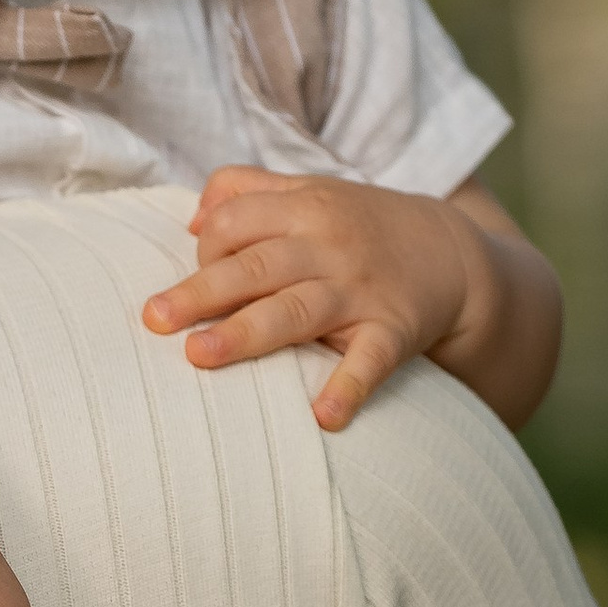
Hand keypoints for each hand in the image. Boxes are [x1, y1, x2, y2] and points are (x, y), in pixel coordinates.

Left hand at [142, 165, 499, 433]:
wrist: (452, 253)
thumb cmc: (358, 226)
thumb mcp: (310, 191)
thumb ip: (247, 190)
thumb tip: (192, 217)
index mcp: (303, 208)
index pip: (235, 223)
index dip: (205, 252)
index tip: (198, 282)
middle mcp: (328, 246)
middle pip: (255, 266)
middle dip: (202, 292)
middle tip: (155, 320)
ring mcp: (360, 290)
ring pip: (296, 310)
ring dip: (248, 333)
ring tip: (200, 356)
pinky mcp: (394, 329)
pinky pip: (370, 360)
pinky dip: (349, 387)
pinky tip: (324, 416)